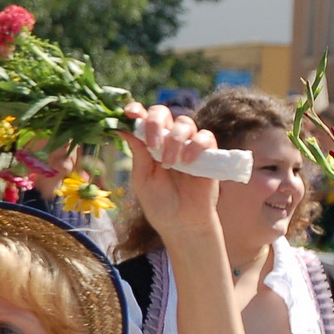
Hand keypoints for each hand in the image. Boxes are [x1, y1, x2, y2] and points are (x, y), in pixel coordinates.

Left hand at [118, 103, 219, 243]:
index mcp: (150, 143)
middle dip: (156, 123)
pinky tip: (188, 162)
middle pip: (163, 112)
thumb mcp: (142, 178)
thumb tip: (123, 128)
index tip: (130, 113)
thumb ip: (137, 153)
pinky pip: (205, 137)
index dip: (136, 110)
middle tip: (153, 145)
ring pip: (184, 123)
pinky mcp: (209, 154)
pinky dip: (195, 145)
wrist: (182, 223)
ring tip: (170, 164)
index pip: (144, 118)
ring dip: (174, 140)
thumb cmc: (159, 203)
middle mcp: (169, 139)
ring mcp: (189, 145)